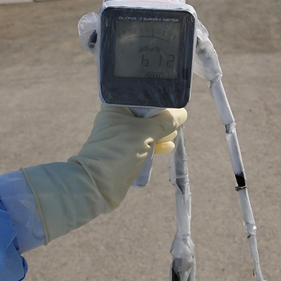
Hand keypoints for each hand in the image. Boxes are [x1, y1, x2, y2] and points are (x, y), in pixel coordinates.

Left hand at [21, 105, 186, 242]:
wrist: (98, 184)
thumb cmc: (119, 151)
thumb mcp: (146, 133)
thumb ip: (165, 121)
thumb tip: (182, 113)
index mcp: (115, 106)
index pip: (141, 96)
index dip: (158, 99)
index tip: (174, 104)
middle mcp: (116, 118)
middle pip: (145, 112)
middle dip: (161, 117)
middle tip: (176, 121)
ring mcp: (120, 135)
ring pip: (145, 129)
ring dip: (160, 132)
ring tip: (173, 134)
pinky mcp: (124, 151)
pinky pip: (143, 143)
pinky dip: (155, 143)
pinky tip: (168, 146)